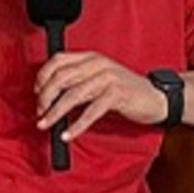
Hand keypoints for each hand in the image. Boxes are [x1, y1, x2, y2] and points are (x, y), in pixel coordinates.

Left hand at [35, 50, 163, 145]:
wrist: (156, 97)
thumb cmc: (126, 90)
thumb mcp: (99, 79)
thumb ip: (78, 82)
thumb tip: (51, 97)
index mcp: (91, 57)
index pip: (57, 60)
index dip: (42, 77)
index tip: (37, 94)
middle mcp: (98, 64)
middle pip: (61, 78)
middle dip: (45, 98)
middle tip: (40, 113)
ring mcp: (108, 78)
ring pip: (73, 95)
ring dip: (55, 112)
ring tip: (46, 125)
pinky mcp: (117, 95)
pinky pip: (91, 111)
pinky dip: (76, 125)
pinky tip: (67, 134)